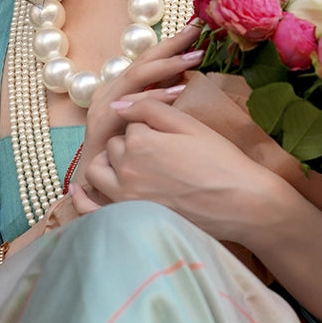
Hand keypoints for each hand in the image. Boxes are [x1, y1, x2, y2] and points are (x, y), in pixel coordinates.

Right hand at [71, 25, 204, 185]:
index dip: (171, 44)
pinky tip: (176, 91)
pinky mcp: (101, 125)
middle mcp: (110, 92)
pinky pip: (130, 105)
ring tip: (193, 57)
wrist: (96, 186)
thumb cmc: (128, 157)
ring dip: (166, 66)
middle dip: (170, 45)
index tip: (196, 29)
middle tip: (197, 30)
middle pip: (142, 61)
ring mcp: (104, 106)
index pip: (148, 60)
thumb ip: (160, 101)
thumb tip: (186, 80)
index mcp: (120, 89)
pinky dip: (154, 96)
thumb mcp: (148, 123)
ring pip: (136, 77)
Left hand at [78, 97, 281, 241]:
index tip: (169, 135)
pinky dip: (83, 199)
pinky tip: (79, 191)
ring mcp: (126, 197)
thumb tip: (119, 104)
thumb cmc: (221, 162)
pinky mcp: (130, 218)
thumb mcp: (189, 125)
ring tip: (130, 165)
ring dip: (109, 164)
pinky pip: (92, 209)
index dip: (149, 127)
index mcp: (140, 141)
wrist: (241, 203)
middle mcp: (126, 169)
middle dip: (130, 145)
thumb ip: (150, 109)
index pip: (130, 125)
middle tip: (160, 152)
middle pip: (114, 147)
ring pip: (99, 172)